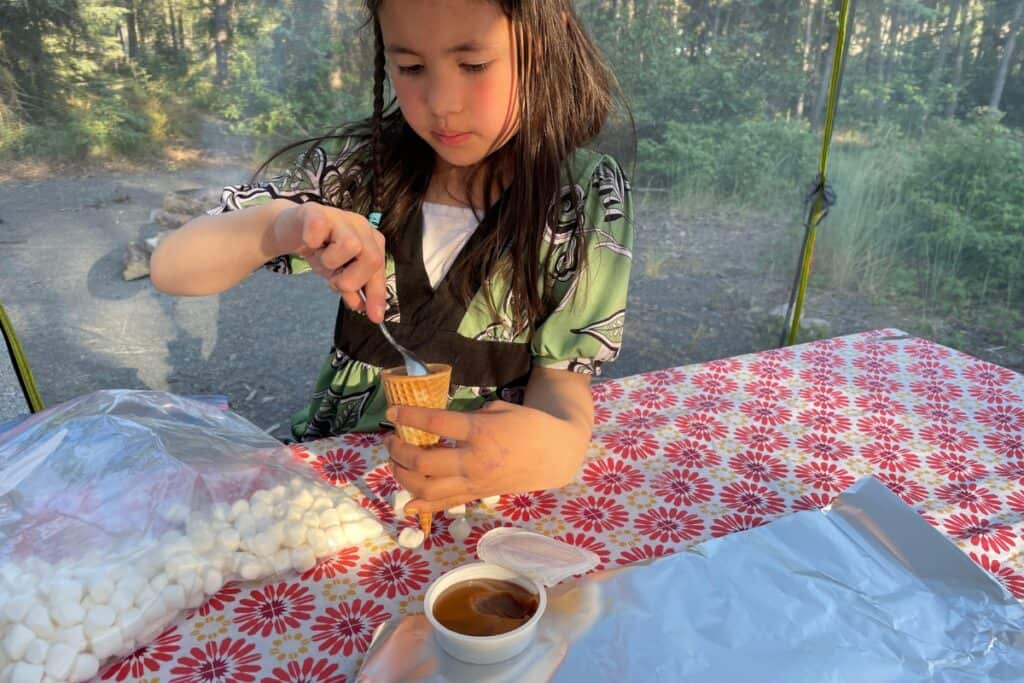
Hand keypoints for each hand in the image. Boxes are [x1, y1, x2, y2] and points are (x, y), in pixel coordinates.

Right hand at [272, 202, 386, 322]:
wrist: (289, 230)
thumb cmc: (320, 250)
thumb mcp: (338, 274)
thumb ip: (354, 290)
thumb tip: (367, 310)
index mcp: (371, 241)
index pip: (380, 270)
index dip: (377, 294)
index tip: (374, 317)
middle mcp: (361, 226)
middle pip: (372, 259)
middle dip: (351, 279)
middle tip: (333, 277)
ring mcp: (340, 216)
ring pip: (350, 245)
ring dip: (330, 261)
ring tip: (320, 256)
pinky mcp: (316, 212)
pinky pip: (319, 230)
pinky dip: (313, 242)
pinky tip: (310, 243)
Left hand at [386, 400, 589, 514]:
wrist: (556, 454)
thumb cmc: (529, 424)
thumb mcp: (499, 409)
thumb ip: (470, 416)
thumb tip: (442, 426)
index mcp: (480, 431)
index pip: (435, 423)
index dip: (408, 416)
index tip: (391, 411)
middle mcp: (474, 460)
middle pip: (423, 462)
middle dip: (398, 451)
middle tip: (391, 440)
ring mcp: (475, 482)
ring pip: (427, 488)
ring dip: (403, 476)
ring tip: (395, 462)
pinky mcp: (478, 494)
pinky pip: (445, 504)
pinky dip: (423, 506)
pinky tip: (406, 503)